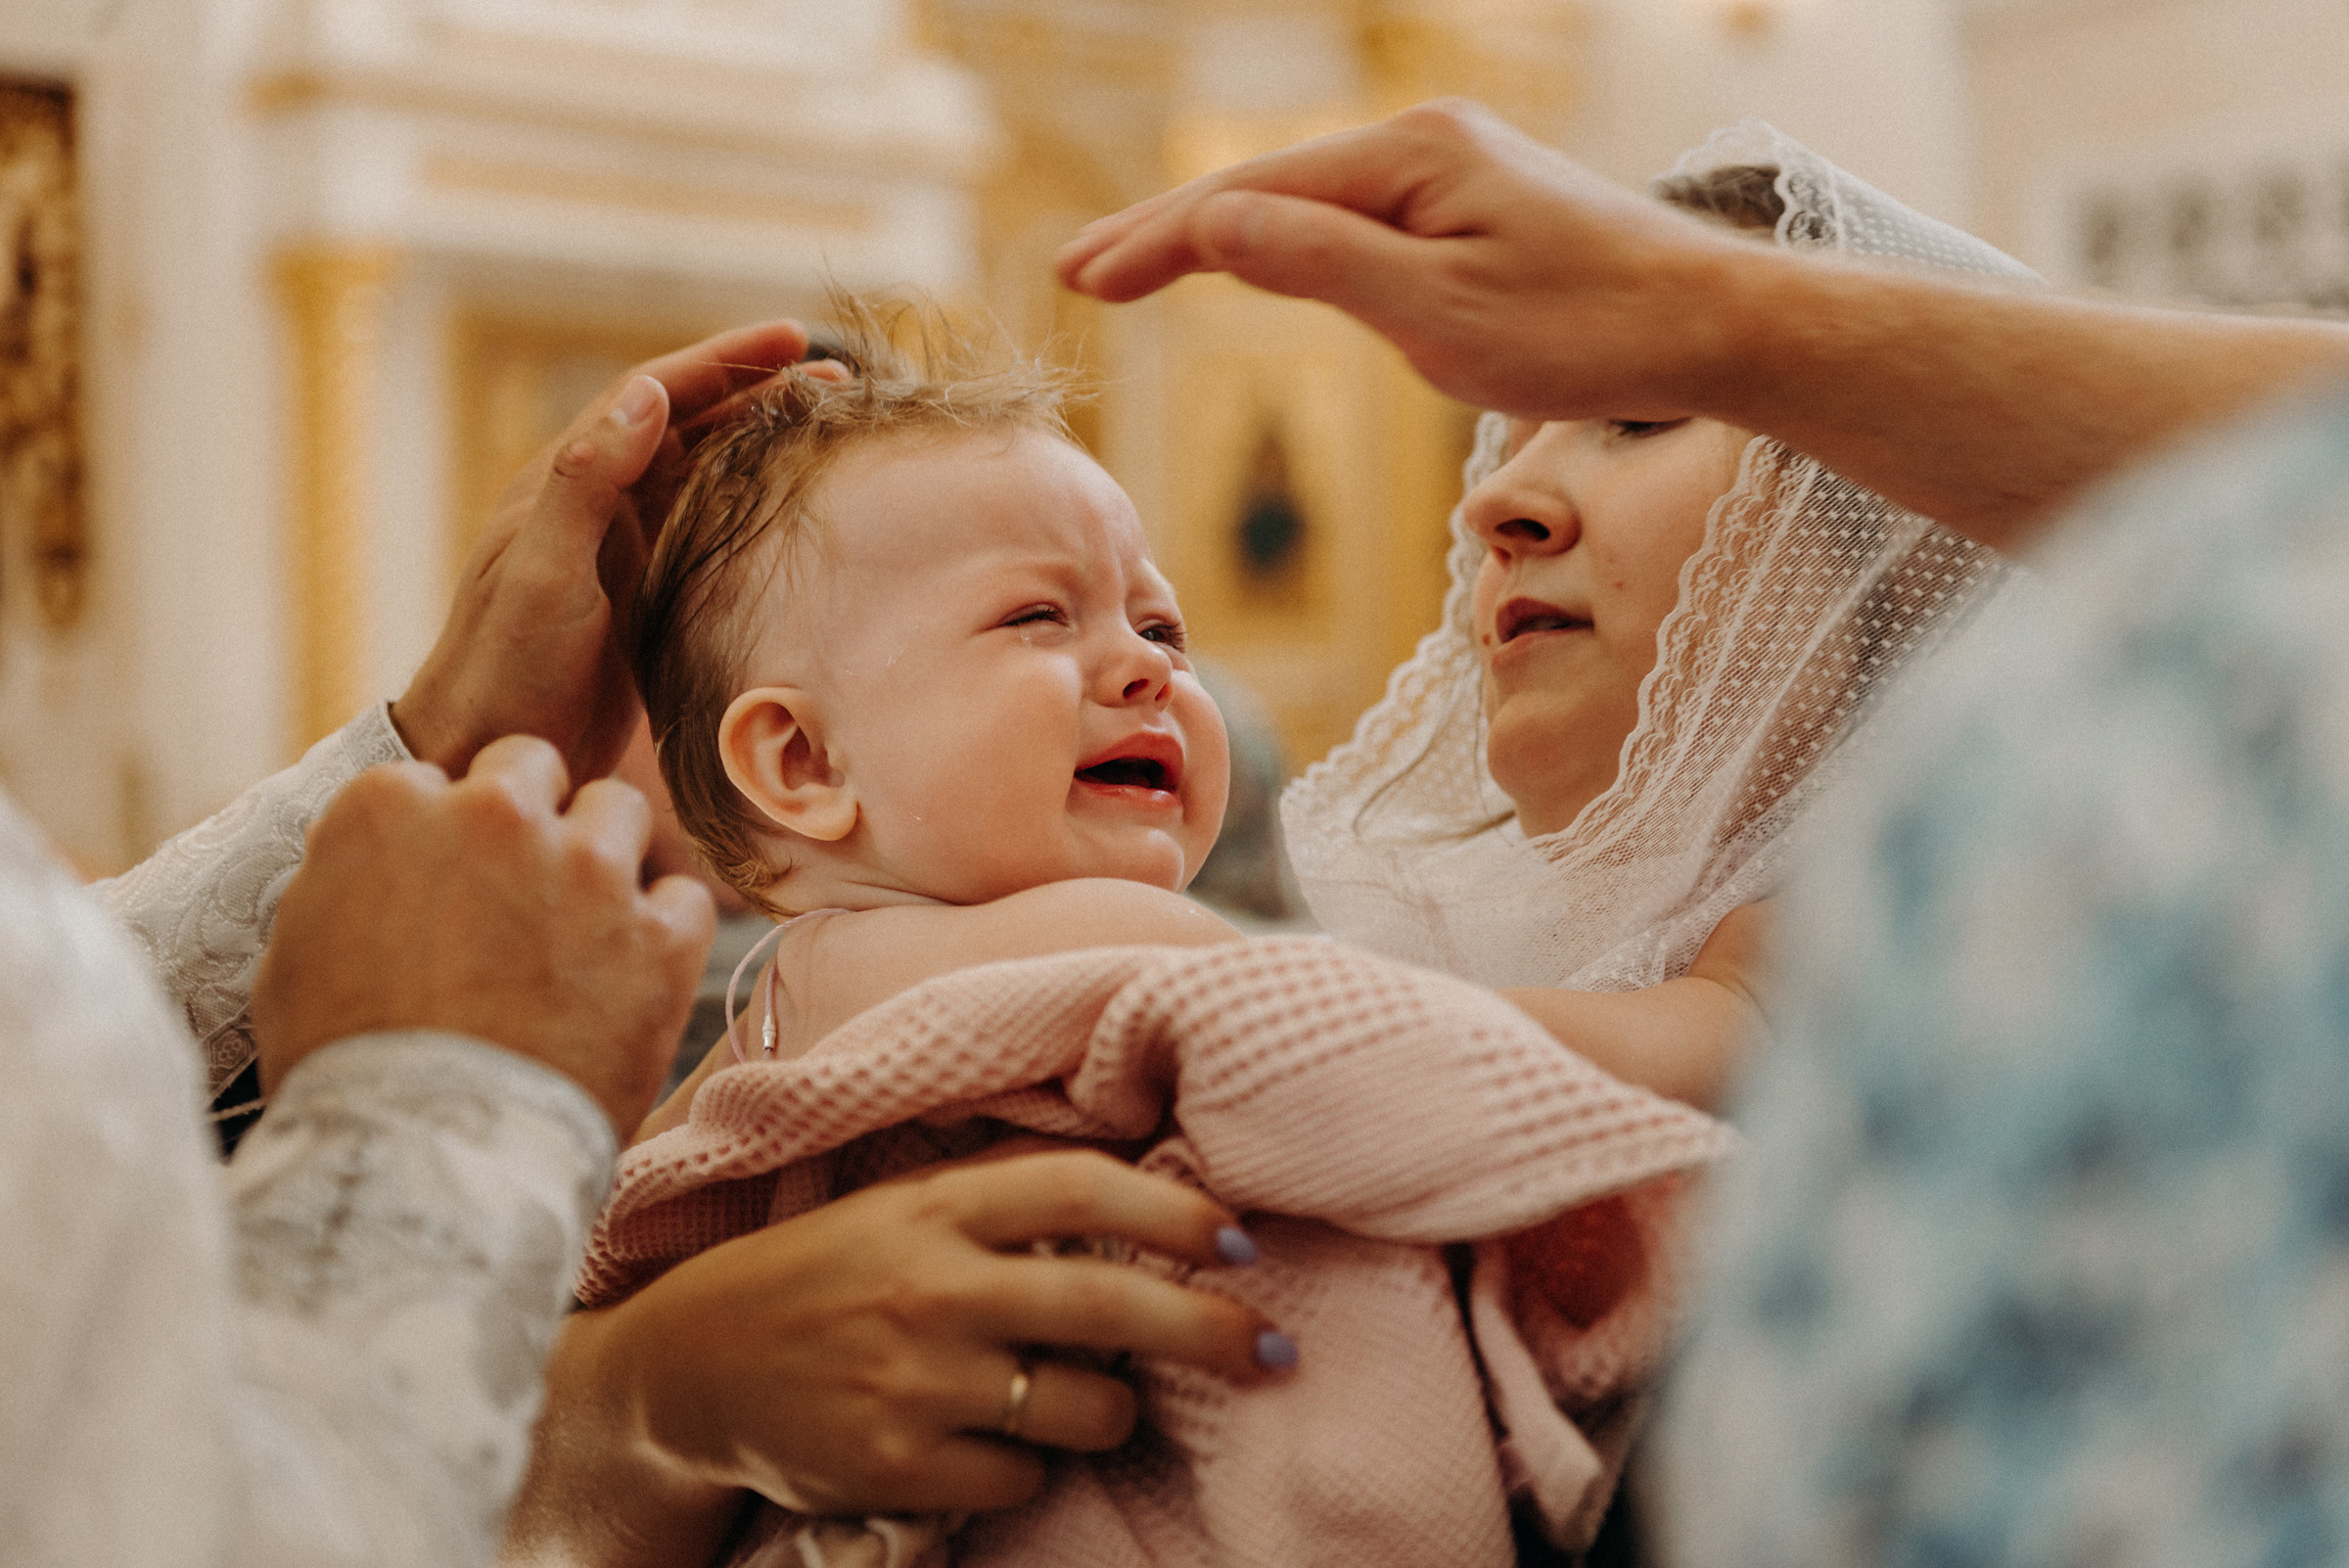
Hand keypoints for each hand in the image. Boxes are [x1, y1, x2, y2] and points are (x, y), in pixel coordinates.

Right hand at [251, 735, 714, 1133]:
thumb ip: (350, 878)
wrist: (427, 1158)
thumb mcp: (298, 952)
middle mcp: (494, 815)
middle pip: (536, 769)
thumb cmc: (345, 1069)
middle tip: (525, 896)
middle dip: (533, 820)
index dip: (448, 835)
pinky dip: (665, 933)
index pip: (438, 779)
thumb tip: (387, 859)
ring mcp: (585, 870)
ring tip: (583, 936)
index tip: (452, 883)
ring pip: (620, 813)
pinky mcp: (657, 936)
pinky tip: (633, 978)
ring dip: (605, 860)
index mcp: (390, 807)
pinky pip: (685, 898)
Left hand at [393, 321, 812, 782]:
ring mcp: (621, 548)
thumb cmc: (506, 667)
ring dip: (759, 442)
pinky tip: (789, 507)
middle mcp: (596, 503)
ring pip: (701, 472)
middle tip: (834, 376)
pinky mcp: (642, 593)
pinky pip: (704, 527)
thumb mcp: (546, 574)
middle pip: (687, 424)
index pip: (655, 395)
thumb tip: (647, 394)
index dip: (724, 361)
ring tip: (824, 428)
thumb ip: (588, 483)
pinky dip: (750, 502)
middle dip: (757, 393)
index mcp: (568, 481)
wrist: (491, 749)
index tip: (794, 338)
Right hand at [594, 1150, 1287, 1516]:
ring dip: (1116, 1409)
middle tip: (1277, 1349)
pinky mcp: (897, 1466)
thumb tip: (1141, 1171)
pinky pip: (1023, 1476)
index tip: (1240, 1241)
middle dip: (1214, 1329)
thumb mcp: (902, 1204)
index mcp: (936, 1206)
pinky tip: (1000, 1442)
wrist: (690, 1368)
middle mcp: (931, 1286)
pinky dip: (1032, 1465)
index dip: (1176, 1210)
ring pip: (1085, 1406)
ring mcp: (914, 1381)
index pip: (1082, 1188)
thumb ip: (1003, 1188)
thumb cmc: (822, 1273)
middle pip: (1110, 1302)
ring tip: (1098, 1401)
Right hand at [1056, 99, 1755, 424]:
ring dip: (1218, 236)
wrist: (1708, 325)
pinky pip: (1350, 219)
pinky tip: (1253, 262)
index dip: (1159, 240)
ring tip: (1135, 267)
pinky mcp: (1471, 208)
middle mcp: (1423, 144)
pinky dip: (1284, 242)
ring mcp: (1450, 171)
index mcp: (1409, 157)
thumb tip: (1214, 221)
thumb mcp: (1441, 313)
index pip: (1249, 196)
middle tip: (1077, 269)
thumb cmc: (1588, 329)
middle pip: (1266, 185)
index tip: (1082, 281)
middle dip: (1168, 230)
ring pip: (1305, 202)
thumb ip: (1322, 262)